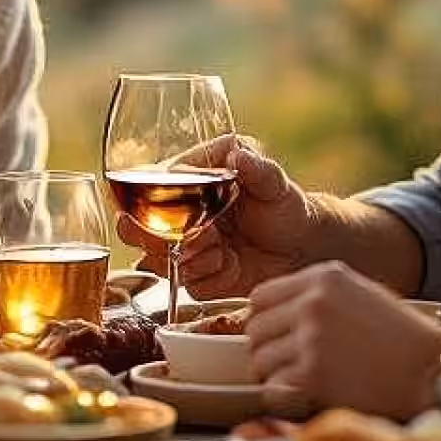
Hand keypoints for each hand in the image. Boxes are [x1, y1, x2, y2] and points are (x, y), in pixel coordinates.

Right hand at [114, 135, 319, 298]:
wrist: (304, 247)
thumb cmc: (285, 205)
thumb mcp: (274, 182)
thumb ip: (257, 168)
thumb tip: (238, 155)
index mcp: (188, 181)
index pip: (147, 187)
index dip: (139, 201)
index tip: (148, 212)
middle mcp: (179, 215)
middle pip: (137, 228)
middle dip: (149, 237)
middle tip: (173, 239)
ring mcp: (186, 248)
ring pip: (158, 260)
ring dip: (188, 257)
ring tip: (220, 249)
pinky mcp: (199, 278)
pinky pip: (189, 284)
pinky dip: (210, 278)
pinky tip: (232, 266)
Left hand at [246, 262, 440, 418]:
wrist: (439, 373)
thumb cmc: (404, 341)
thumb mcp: (361, 295)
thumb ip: (316, 298)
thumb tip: (269, 317)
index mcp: (324, 277)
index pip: (260, 298)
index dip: (267, 323)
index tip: (281, 340)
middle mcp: (313, 302)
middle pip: (255, 331)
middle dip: (270, 353)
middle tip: (297, 368)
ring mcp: (311, 339)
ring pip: (261, 363)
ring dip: (278, 379)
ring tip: (313, 384)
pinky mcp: (312, 376)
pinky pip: (273, 392)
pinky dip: (288, 401)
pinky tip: (317, 398)